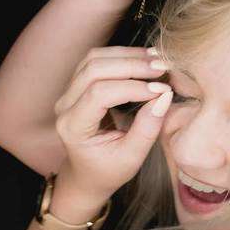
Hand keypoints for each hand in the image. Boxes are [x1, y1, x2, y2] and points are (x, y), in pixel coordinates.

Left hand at [53, 45, 172, 201]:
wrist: (88, 174)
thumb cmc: (109, 170)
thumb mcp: (132, 158)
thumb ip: (147, 128)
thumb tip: (164, 96)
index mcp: (73, 127)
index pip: (100, 95)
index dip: (133, 87)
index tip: (163, 90)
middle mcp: (65, 106)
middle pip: (94, 69)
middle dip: (131, 65)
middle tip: (163, 68)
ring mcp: (67, 92)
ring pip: (94, 59)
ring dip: (128, 55)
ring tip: (157, 61)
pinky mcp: (77, 84)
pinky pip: (96, 60)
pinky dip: (122, 56)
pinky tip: (145, 60)